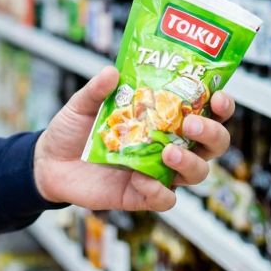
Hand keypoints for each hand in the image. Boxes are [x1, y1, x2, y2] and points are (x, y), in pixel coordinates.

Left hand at [32, 66, 234, 211]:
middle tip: (191, 125)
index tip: (218, 97)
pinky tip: (143, 181)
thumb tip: (112, 71)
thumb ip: (98, 88)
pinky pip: (165, 199)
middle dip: (212, 134)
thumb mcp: (83, 103)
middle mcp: (169, 145)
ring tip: (167, 153)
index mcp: (163, 118)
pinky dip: (160, 192)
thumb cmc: (74, 130)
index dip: (221, 106)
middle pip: (213, 144)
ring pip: (197, 172)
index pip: (206, 111)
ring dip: (190, 162)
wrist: (49, 163)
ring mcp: (159, 172)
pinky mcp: (142, 196)